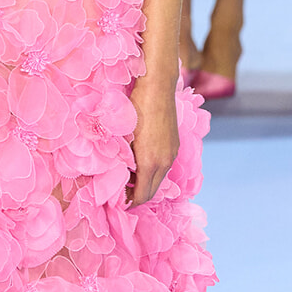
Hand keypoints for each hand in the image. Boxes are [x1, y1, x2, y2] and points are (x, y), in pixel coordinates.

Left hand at [126, 75, 179, 206]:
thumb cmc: (135, 109)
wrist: (157, 88)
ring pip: (159, 180)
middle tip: (121, 196)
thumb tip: (117, 176)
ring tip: (128, 180)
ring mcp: (172, 154)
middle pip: (152, 191)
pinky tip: (140, 165)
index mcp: (150, 163)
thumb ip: (123, 160)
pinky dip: (152, 173)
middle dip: (137, 197)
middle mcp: (165, 162)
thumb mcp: (124, 137)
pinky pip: (164, 168)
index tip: (117, 203)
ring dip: (145, 184)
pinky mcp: (174, 146)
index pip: (142, 195)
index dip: (129, 202)